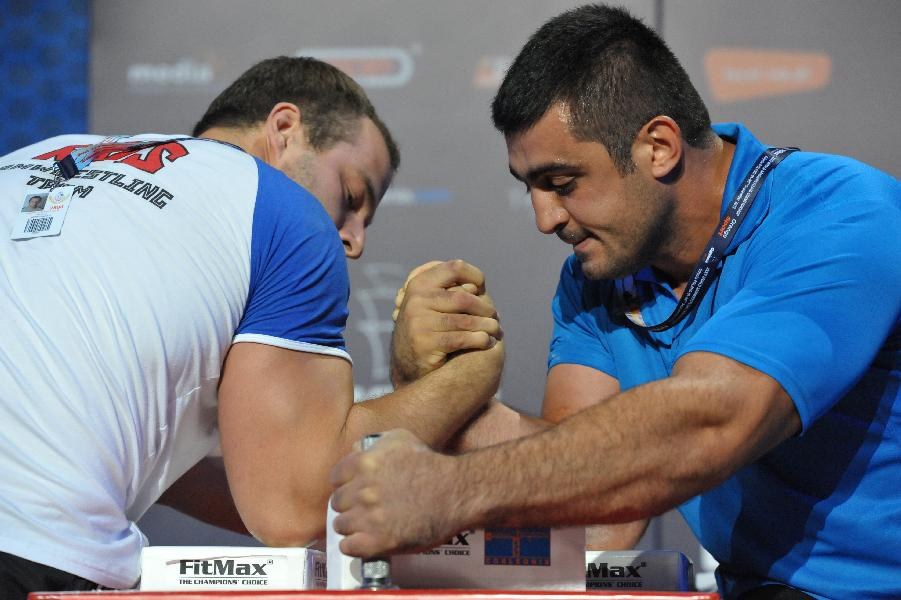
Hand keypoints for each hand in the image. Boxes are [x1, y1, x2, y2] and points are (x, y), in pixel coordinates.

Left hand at [330, 429, 465, 556]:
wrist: (455, 492)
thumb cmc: (429, 464)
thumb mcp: (400, 439)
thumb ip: (372, 443)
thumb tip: (355, 450)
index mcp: (364, 464)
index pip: (335, 478)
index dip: (345, 484)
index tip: (355, 490)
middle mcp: (363, 490)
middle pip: (337, 503)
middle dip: (349, 505)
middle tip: (364, 508)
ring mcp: (369, 517)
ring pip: (341, 526)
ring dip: (353, 526)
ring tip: (368, 525)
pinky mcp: (379, 541)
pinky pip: (349, 547)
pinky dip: (355, 546)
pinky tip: (367, 541)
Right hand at [390, 260, 502, 386]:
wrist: (407, 362)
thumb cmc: (429, 327)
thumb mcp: (433, 303)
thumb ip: (451, 291)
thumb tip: (476, 288)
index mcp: (419, 284)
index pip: (454, 268)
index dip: (474, 275)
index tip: (482, 288)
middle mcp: (416, 299)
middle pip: (464, 298)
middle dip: (485, 308)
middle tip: (495, 316)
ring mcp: (419, 321)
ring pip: (465, 320)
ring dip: (487, 326)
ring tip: (496, 330)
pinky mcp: (426, 342)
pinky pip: (462, 339)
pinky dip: (480, 340)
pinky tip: (487, 341)